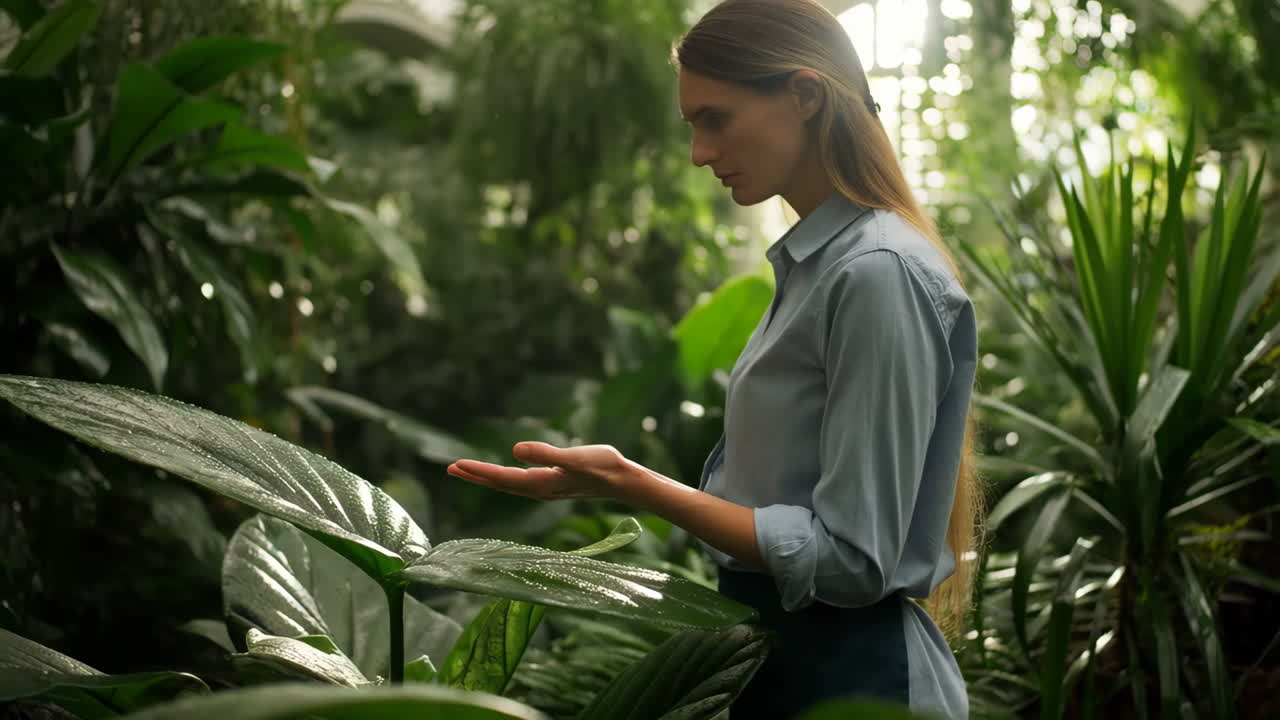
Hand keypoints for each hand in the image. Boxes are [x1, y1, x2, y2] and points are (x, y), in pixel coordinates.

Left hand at [446, 441, 630, 500]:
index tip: (456, 464)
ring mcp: (547, 488)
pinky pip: (521, 481)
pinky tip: (506, 472)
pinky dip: (505, 476)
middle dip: (476, 476)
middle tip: (451, 468)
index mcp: (540, 483)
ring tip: (469, 470)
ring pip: (509, 483)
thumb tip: (514, 450)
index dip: (478, 471)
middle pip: (500, 483)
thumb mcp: (573, 457)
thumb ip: (544, 453)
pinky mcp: (554, 483)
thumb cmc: (602, 467)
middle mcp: (539, 489)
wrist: (624, 481)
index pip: (502, 477)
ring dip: (488, 476)